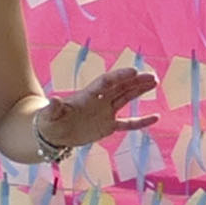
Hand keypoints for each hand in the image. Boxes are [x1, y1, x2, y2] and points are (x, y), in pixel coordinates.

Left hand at [41, 63, 157, 151]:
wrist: (53, 133)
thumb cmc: (49, 120)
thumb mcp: (50, 115)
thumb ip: (54, 108)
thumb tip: (54, 100)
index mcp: (87, 95)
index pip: (107, 82)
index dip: (120, 76)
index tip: (134, 71)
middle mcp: (99, 100)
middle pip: (121, 87)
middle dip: (136, 81)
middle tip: (152, 75)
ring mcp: (105, 112)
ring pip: (126, 98)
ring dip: (140, 90)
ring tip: (154, 82)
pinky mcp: (108, 126)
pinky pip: (128, 123)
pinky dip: (141, 122)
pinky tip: (155, 117)